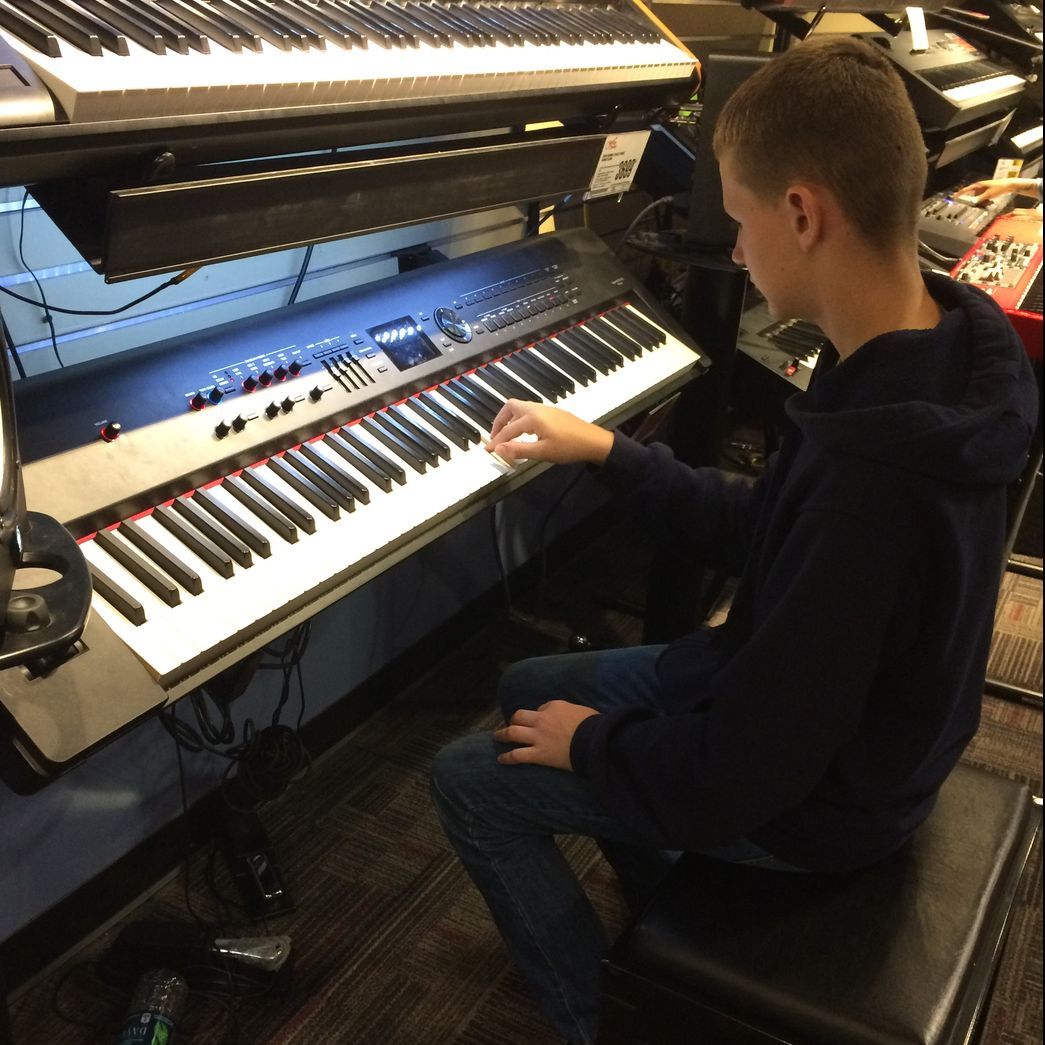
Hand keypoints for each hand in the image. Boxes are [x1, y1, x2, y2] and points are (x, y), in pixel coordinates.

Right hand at [486, 399, 613, 464]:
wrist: (593, 441)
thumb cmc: (569, 447)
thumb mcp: (542, 452)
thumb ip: (518, 450)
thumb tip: (498, 449)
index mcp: (532, 418)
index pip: (508, 430)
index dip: (497, 441)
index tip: (488, 450)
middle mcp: (536, 409)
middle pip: (510, 407)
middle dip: (499, 421)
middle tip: (495, 437)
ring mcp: (545, 409)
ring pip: (520, 408)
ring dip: (510, 419)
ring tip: (507, 435)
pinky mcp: (552, 412)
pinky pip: (529, 411)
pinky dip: (520, 419)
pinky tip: (524, 432)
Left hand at [494, 701, 599, 770]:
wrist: (595, 742)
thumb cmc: (594, 726)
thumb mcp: (582, 710)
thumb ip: (570, 712)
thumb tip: (568, 716)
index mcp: (553, 707)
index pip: (540, 709)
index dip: (538, 715)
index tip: (538, 721)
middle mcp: (541, 719)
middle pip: (519, 716)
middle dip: (513, 720)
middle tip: (511, 725)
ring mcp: (538, 737)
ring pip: (512, 732)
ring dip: (502, 734)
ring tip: (497, 737)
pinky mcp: (538, 754)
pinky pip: (517, 755)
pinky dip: (507, 757)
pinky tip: (501, 759)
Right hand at [958, 178, 1036, 204]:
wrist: (1009, 185)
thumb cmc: (1000, 187)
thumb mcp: (989, 194)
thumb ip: (980, 198)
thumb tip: (973, 202)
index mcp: (980, 185)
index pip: (967, 189)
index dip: (960, 193)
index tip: (954, 196)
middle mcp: (981, 186)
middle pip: (971, 192)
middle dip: (966, 196)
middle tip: (959, 199)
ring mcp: (984, 188)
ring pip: (976, 195)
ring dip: (975, 200)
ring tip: (975, 204)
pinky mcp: (988, 191)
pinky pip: (981, 197)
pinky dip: (981, 200)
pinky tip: (984, 203)